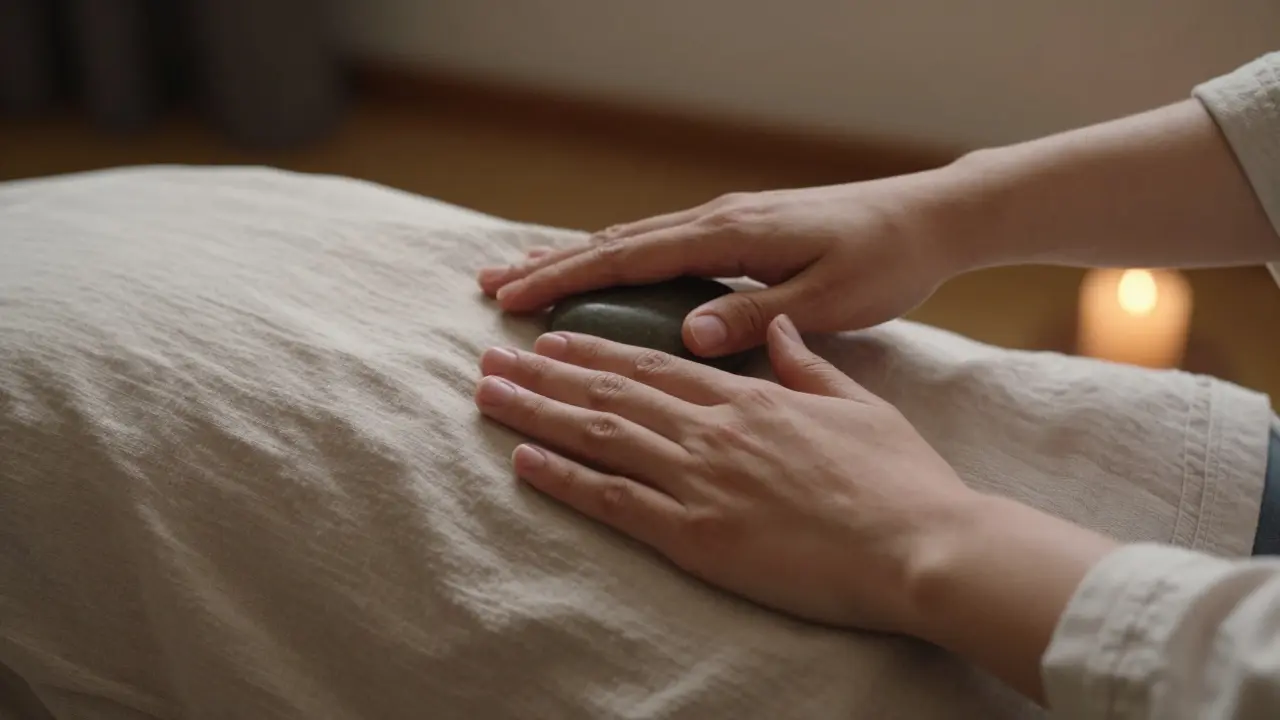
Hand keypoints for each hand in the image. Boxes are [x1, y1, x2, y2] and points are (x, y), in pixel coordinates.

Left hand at [472, 314, 979, 633]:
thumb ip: (807, 364)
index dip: (597, 350)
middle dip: (545, 372)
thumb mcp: (857, 404)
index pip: (655, 365)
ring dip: (535, 411)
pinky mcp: (696, 536)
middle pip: (611, 391)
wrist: (920, 543)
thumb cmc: (898, 479)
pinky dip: (562, 476)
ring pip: (599, 434)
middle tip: (491, 356)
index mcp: (750, 397)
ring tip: (487, 392)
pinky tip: (522, 458)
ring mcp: (700, 480)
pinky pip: (612, 500)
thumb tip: (778, 330)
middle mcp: (713, 429)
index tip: (554, 338)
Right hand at [478, 172, 972, 357]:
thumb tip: (686, 338)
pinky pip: (661, 244)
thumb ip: (758, 319)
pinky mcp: (741, 231)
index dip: (566, 278)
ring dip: (577, 256)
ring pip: (634, 239)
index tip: (512, 298)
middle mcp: (718, 219)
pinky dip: (618, 257)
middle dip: (550, 263)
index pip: (630, 258)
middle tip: (490, 285)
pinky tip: (603, 270)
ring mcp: (728, 221)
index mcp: (731, 235)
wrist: (929, 218)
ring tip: (525, 274)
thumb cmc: (883, 261)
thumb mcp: (829, 299)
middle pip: (616, 241)